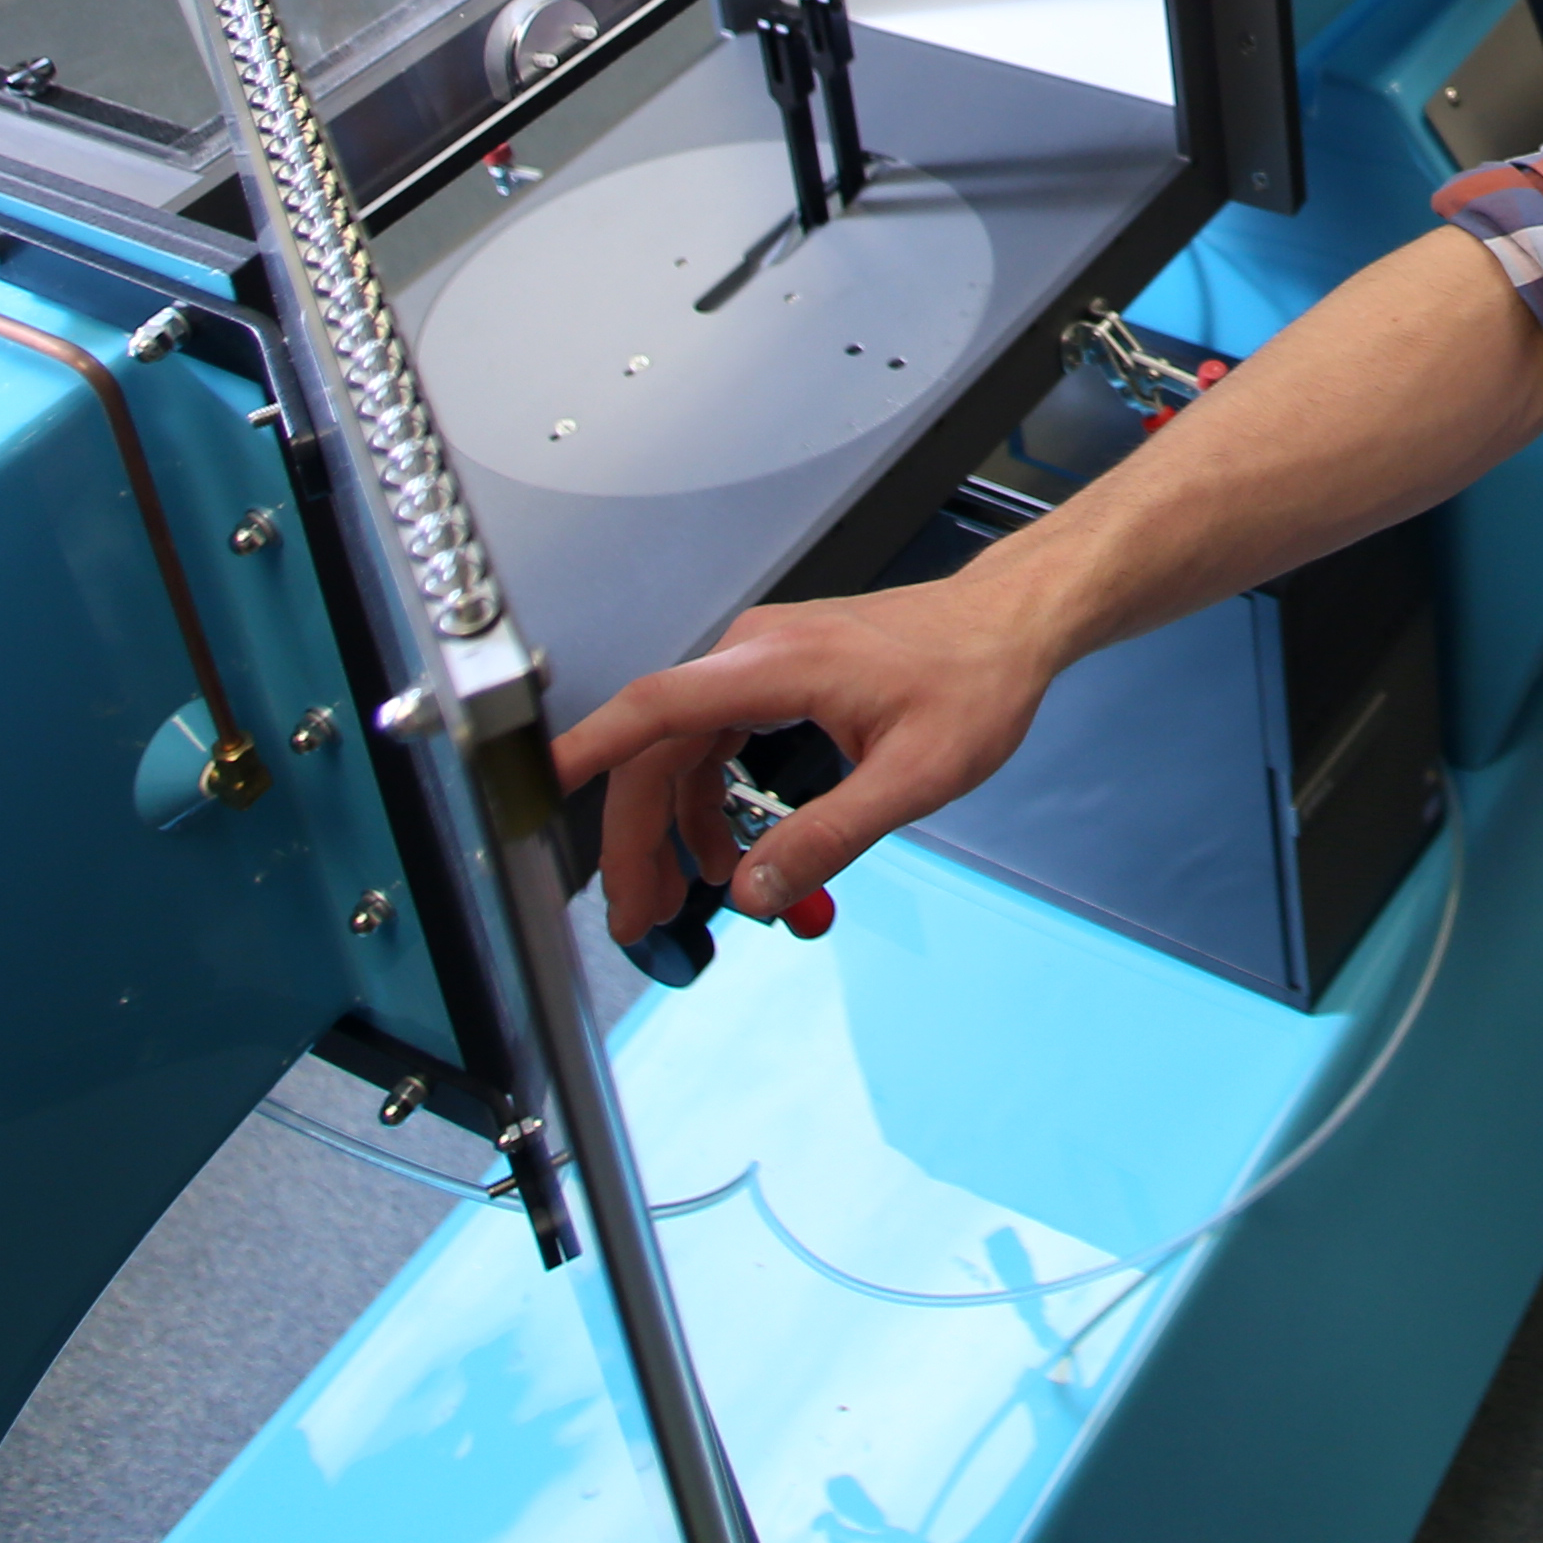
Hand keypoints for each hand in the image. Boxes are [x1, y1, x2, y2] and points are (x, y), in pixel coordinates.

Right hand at [554, 570, 1059, 942]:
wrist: (1008, 627)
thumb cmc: (974, 680)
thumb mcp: (912, 777)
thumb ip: (827, 837)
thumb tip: (754, 892)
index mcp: (776, 665)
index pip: (657, 707)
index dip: (589, 750)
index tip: (534, 787)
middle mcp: (753, 653)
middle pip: (658, 749)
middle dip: (637, 838)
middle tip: (638, 916)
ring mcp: (760, 661)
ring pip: (682, 751)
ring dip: (673, 828)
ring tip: (683, 899)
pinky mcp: (773, 676)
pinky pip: (715, 743)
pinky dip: (709, 801)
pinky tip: (729, 852)